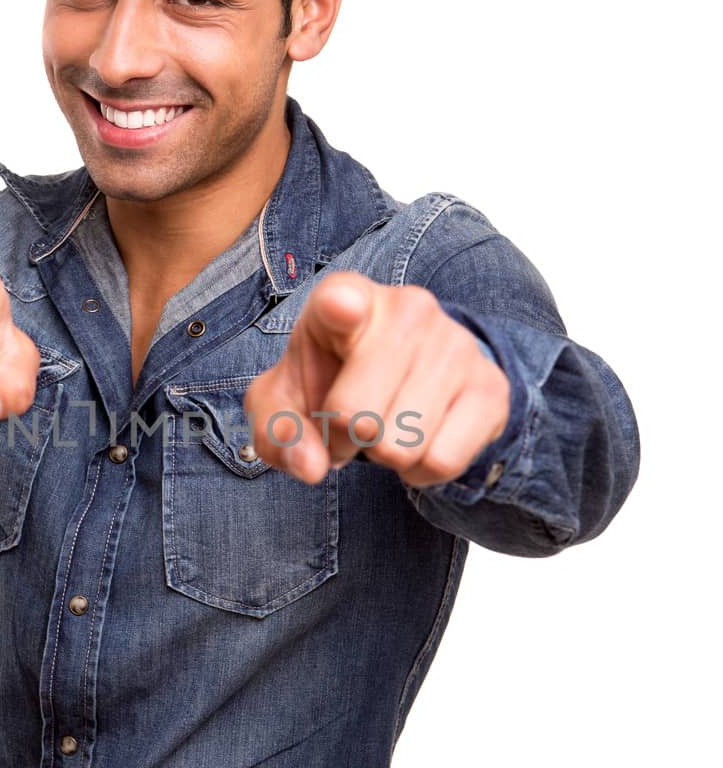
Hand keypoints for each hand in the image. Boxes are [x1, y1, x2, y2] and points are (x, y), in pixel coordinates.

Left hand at [243, 271, 509, 487]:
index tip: (342, 309)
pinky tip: (418, 440)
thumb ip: (276, 432)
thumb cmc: (330, 382)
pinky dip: (420, 471)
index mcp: (345, 297)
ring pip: (401, 445)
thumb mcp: (283, 402)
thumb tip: (312, 464)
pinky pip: (442, 461)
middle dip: (343, 440)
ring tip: (386, 425)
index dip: (341, 309)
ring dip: (384, 456)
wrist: (401, 378)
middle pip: (356, 416)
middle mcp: (408, 309)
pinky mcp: (491, 387)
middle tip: (350, 423)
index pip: (343, 299)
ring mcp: (456, 345)